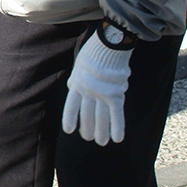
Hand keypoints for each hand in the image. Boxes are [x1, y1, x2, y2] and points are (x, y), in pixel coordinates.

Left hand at [62, 31, 132, 145]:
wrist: (110, 44)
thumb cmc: (94, 53)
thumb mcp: (79, 66)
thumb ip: (76, 79)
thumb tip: (72, 88)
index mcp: (77, 84)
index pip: (71, 106)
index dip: (70, 119)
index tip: (69, 130)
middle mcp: (88, 91)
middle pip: (87, 115)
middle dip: (87, 128)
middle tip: (88, 138)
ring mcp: (102, 93)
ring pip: (101, 118)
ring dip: (101, 132)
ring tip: (101, 142)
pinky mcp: (117, 93)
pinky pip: (117, 114)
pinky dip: (118, 127)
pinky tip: (118, 139)